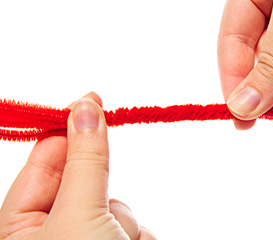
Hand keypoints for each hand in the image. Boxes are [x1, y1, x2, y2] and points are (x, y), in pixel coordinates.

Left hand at [0, 92, 155, 239]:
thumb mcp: (79, 213)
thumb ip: (85, 161)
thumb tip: (86, 109)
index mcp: (20, 229)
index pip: (43, 162)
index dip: (67, 130)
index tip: (91, 101)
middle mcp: (55, 232)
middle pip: (86, 182)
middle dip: (103, 192)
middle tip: (105, 204)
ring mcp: (89, 239)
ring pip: (117, 206)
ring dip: (124, 222)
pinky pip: (134, 226)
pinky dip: (138, 236)